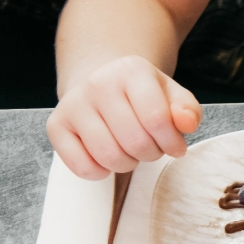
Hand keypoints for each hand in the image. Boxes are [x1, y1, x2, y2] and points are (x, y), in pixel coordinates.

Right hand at [47, 56, 201, 179]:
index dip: (172, 143)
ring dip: (128, 164)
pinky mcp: (56, 125)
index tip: (176, 147)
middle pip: (134, 141)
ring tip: (131, 151)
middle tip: (151, 148)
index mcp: (131, 71)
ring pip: (108, 156)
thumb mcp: (172, 96)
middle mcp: (97, 83)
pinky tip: (107, 158)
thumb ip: (187, 110)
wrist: (104, 86)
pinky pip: (82, 166)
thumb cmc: (144, 97)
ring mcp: (73, 104)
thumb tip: (186, 123)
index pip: (156, 119)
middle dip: (151, 154)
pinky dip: (100, 172)